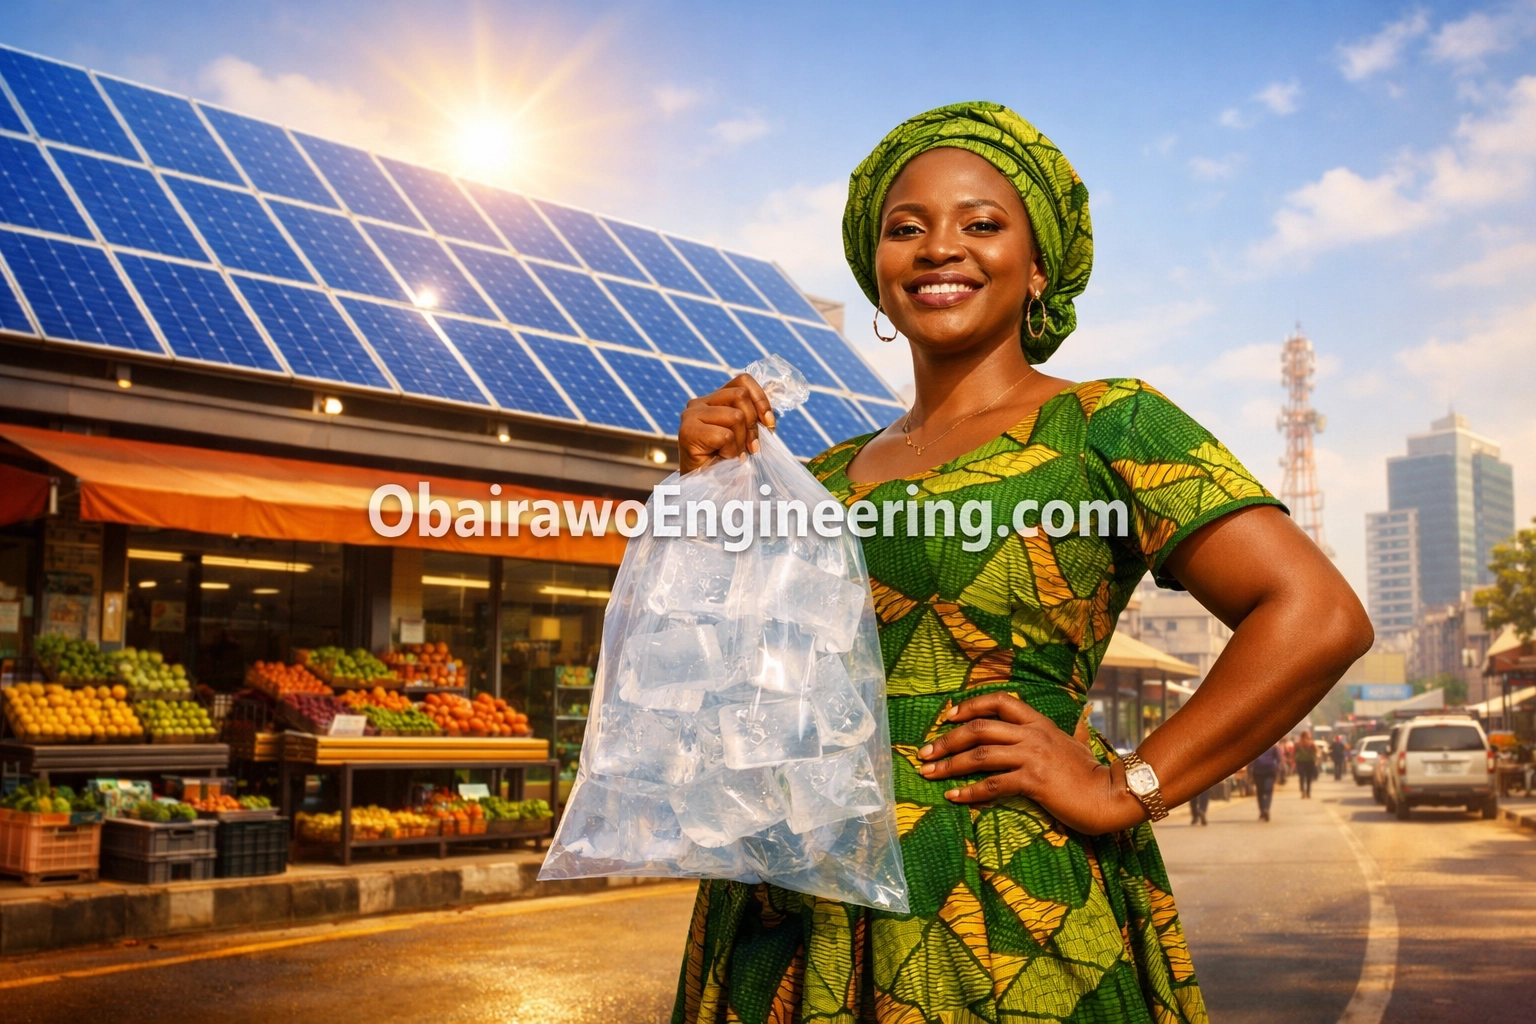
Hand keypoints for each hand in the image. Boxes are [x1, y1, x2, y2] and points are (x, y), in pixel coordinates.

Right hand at [676, 373, 776, 473]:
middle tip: (749, 448)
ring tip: (732, 455)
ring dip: (740, 442)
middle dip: (752, 425)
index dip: (761, 399)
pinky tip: (723, 460)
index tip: (769, 424)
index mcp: (713, 400)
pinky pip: (725, 435)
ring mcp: (690, 415)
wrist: (706, 490)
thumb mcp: (746, 434)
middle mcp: (699, 403)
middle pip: (741, 395)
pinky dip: (731, 452)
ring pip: (736, 415)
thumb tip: (775, 396)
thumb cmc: (727, 464)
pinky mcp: (687, 431)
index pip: (743, 380)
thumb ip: (754, 416)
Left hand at [917, 692, 1148, 834]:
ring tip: (929, 774)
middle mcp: (1032, 734)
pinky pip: (993, 784)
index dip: (969, 706)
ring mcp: (1032, 756)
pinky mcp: (1034, 781)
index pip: (998, 700)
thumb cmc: (1088, 772)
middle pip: (979, 728)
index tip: (947, 717)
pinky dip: (970, 792)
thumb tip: (1073, 716)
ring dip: (949, 765)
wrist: (1110, 794)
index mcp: (1038, 721)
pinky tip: (954, 797)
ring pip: (980, 755)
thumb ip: (1060, 730)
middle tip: (924, 754)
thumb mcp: (1072, 741)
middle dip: (947, 740)